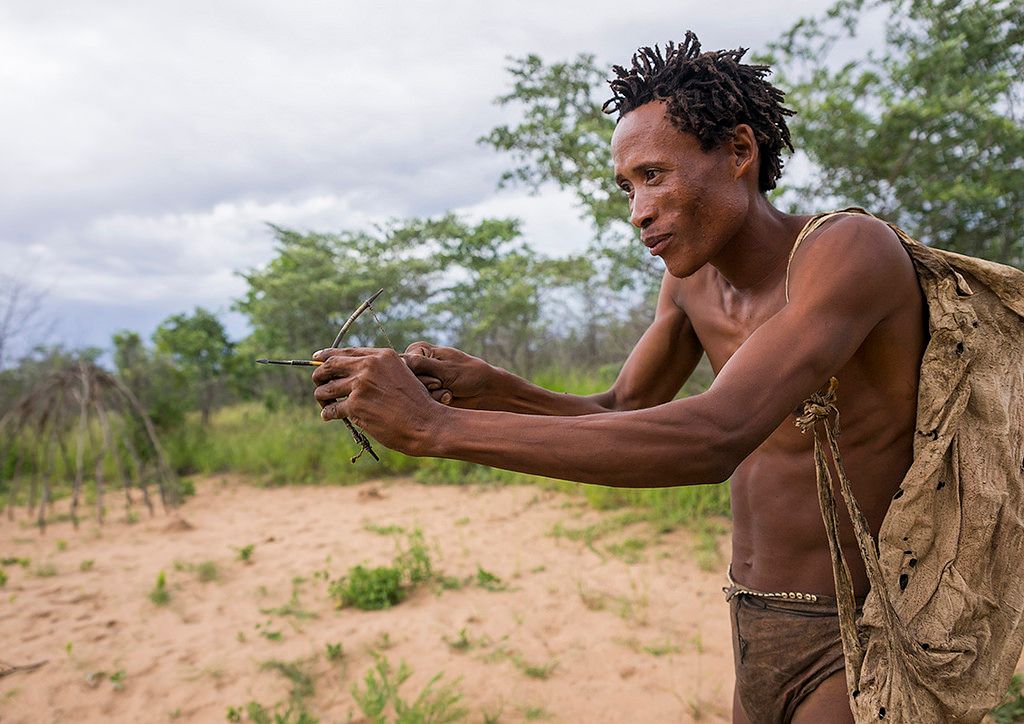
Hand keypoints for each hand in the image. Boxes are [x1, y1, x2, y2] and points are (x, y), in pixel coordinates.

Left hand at [311, 347, 441, 455]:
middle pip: (329, 365)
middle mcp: (370, 366)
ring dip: (321, 397)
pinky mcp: (356, 405)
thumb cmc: (417, 404)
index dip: (327, 355)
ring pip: (326, 388)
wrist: (426, 423)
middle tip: (318, 385)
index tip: (317, 358)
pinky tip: (329, 416)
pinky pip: (332, 408)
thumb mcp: (402, 375)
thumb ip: (380, 370)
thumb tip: (354, 373)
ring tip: (325, 404)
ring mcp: (361, 385)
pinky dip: (328, 413)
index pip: (346, 351)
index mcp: (382, 356)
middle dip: (318, 375)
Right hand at [401, 342, 494, 408]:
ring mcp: (420, 380)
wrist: (485, 391)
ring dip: (433, 396)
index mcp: (418, 350)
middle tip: (443, 385)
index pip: (402, 366)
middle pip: (406, 381)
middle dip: (427, 387)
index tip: (438, 380)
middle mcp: (415, 365)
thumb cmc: (468, 373)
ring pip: (413, 394)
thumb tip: (399, 361)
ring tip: (448, 391)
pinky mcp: (424, 394)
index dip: (419, 377)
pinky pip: (421, 402)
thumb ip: (420, 364)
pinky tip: (448, 398)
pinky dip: (436, 402)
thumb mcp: (444, 368)